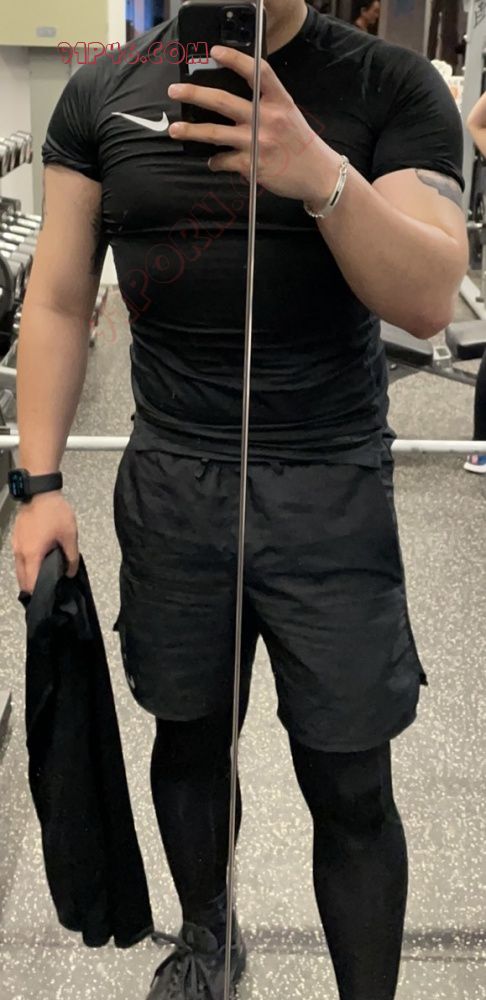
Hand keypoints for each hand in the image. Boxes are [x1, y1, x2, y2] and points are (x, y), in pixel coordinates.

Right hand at [11, 492, 79, 593]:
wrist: (39, 491)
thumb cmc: (55, 513)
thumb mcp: (70, 536)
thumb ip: (71, 557)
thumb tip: (70, 573)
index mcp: (32, 555)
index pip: (31, 583)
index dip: (39, 593)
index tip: (50, 597)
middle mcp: (19, 553)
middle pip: (22, 579)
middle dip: (33, 587)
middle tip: (48, 590)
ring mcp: (15, 545)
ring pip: (19, 569)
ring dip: (28, 576)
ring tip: (44, 578)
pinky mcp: (16, 538)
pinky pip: (19, 559)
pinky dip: (26, 566)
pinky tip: (38, 563)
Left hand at [167, 45, 340, 202]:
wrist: (318, 174)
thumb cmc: (300, 143)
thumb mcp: (289, 113)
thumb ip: (265, 103)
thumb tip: (230, 101)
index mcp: (279, 101)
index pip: (256, 72)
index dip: (234, 59)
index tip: (215, 51)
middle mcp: (267, 119)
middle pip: (223, 101)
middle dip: (195, 94)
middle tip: (175, 91)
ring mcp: (258, 143)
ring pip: (215, 133)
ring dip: (191, 131)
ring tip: (175, 129)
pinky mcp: (252, 166)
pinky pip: (223, 160)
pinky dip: (215, 162)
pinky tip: (213, 162)